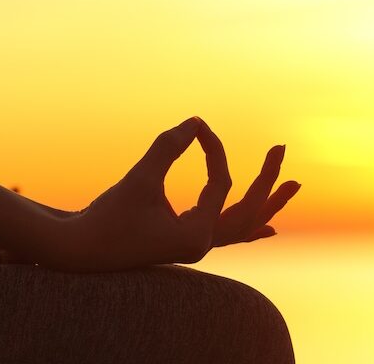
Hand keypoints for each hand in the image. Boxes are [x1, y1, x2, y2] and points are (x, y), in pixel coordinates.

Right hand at [53, 117, 298, 271]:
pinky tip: (267, 229)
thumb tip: (195, 122)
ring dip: (267, 205)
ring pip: (242, 226)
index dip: (214, 151)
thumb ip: (167, 149)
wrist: (79, 250)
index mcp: (196, 237)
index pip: (220, 185)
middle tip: (282, 148)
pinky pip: (227, 236)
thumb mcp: (139, 179)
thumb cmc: (107, 217)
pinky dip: (249, 229)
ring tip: (293, 186)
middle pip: (248, 212)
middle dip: (268, 181)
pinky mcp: (183, 243)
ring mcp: (194, 247)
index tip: (200, 128)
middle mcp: (201, 246)